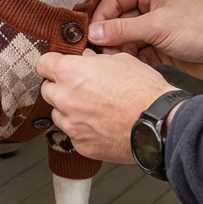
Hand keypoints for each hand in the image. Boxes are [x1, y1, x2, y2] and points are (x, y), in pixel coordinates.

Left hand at [37, 49, 178, 162]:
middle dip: (60, 87)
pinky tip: (101, 125)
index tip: (59, 66)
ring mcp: (70, 124)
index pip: (43, 64)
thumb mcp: (120, 61)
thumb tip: (85, 59)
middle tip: (81, 88)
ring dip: (69, 110)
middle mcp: (64, 98)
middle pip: (47, 90)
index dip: (52, 64)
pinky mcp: (80, 144)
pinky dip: (83, 129)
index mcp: (70, 72)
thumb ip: (94, 60)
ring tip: (94, 108)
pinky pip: (73, 134)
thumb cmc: (143, 90)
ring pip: (58, 114)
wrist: (159, 123)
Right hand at [87, 0, 202, 86]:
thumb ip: (122, 30)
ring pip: (127, 36)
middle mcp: (153, 4)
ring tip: (112, 61)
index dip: (102, 16)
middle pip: (119, 18)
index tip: (91, 34)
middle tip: (98, 51)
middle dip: (109, 35)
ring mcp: (157, 25)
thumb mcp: (157, 26)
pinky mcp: (161, 45)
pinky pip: (138, 50)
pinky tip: (126, 67)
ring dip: (120, 49)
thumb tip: (94, 33)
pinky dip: (132, 58)